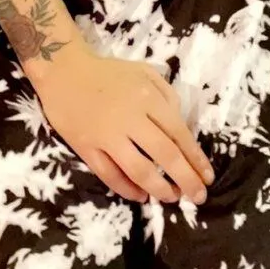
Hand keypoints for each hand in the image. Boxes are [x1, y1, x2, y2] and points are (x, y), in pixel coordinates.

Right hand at [32, 45, 213, 203]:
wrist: (63, 70)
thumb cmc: (106, 72)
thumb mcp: (143, 71)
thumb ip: (166, 94)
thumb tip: (181, 123)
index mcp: (147, 99)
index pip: (179, 134)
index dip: (195, 158)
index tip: (207, 177)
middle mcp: (130, 119)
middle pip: (165, 155)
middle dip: (186, 179)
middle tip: (198, 197)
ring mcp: (107, 135)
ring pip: (139, 170)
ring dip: (159, 188)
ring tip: (172, 198)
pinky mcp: (86, 148)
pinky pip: (110, 175)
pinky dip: (127, 189)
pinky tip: (141, 195)